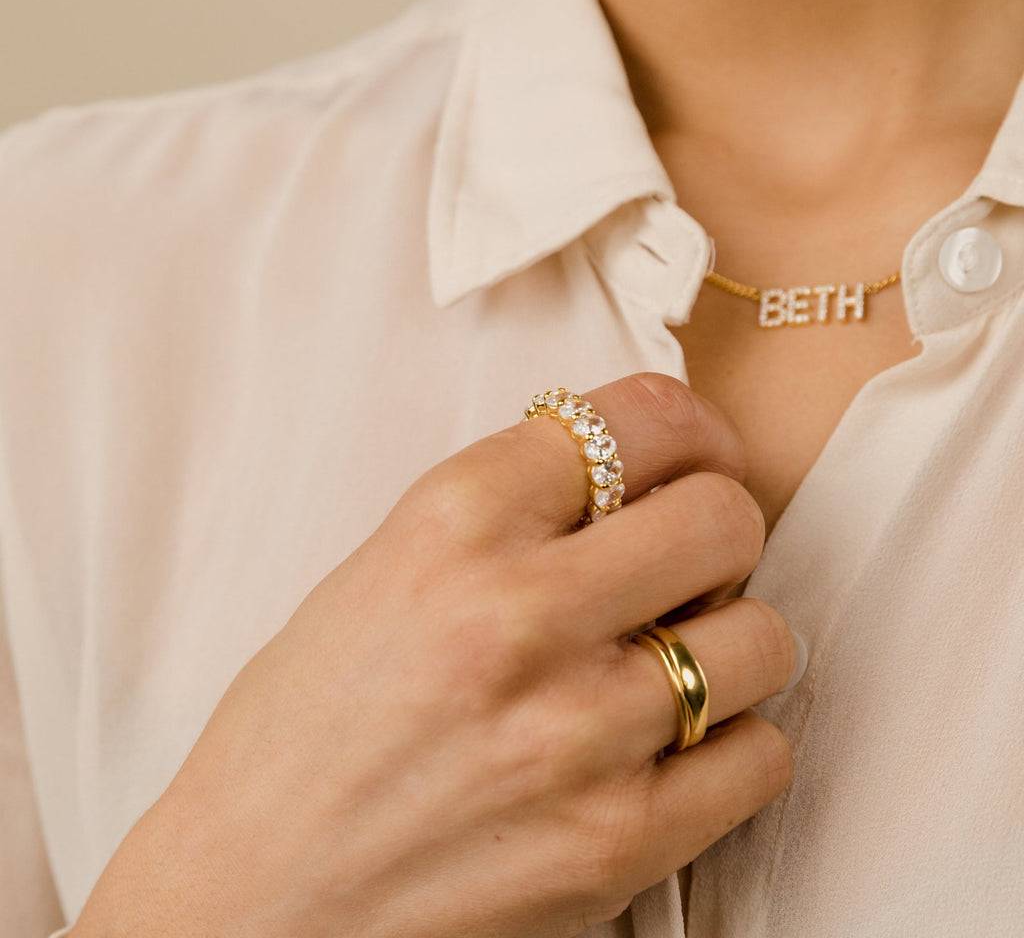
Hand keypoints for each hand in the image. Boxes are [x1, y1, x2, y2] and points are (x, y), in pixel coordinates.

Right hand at [70, 373, 797, 937]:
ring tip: (671, 660)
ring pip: (762, 637)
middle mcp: (519, 614)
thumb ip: (509, 511)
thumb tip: (631, 477)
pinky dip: (732, 743)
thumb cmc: (299, 735)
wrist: (253, 897)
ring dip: (727, 640)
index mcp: (452, 525)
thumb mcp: (381, 571)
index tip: (694, 453)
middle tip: (690, 557)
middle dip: (719, 527)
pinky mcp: (616, 841)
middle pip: (722, 517)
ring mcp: (577, 732)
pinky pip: (761, 757)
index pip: (636, 419)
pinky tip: (672, 746)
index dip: (688, 428)